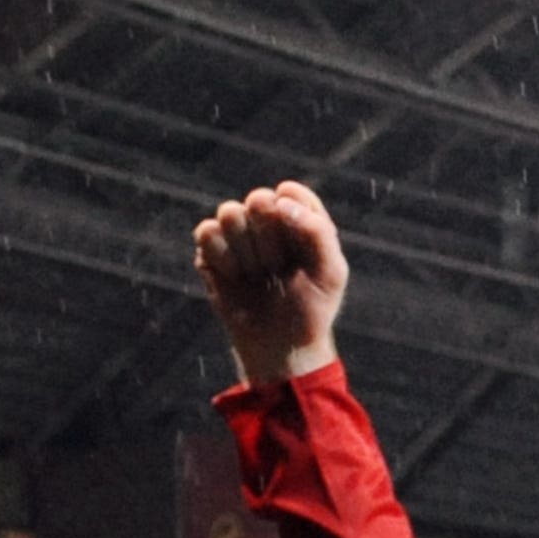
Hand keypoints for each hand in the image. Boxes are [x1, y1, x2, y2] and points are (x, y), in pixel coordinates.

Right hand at [189, 180, 347, 381]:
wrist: (281, 344)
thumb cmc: (311, 308)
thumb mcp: (331, 273)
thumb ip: (318, 232)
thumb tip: (281, 201)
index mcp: (300, 219)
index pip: (292, 193)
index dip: (293, 217)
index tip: (300, 248)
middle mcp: (266, 219)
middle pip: (259, 199)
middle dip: (272, 239)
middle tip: (280, 268)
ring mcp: (236, 232)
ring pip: (230, 212)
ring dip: (249, 251)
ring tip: (260, 275)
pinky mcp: (209, 248)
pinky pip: (207, 232)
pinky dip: (225, 259)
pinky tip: (238, 278)